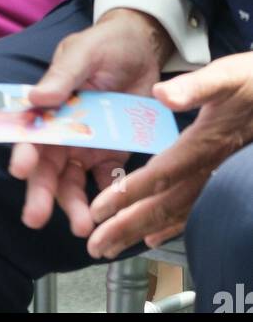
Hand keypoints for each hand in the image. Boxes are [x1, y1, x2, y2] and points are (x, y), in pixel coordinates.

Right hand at [8, 8, 173, 237]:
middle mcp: (62, 132)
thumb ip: (62, 76)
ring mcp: (87, 146)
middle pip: (46, 168)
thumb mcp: (82, 53)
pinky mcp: (113, 154)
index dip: (23, 152)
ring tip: (83, 227)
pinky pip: (108, 181)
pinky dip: (109, 198)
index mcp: (47, 108)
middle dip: (40, 193)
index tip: (21, 168)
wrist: (142, 47)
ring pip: (73, 182)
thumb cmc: (104, 45)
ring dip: (74, 205)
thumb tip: (35, 97)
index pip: (29, 134)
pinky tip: (112, 213)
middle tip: (35, 217)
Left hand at [86, 51, 252, 257]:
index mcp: (203, 144)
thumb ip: (195, 87)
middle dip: (127, 226)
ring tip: (113, 246)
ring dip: (142, 230)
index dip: (128, 194)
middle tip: (96, 245)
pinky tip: (153, 235)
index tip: (99, 211)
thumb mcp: (225, 75)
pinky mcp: (223, 179)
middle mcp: (209, 168)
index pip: (159, 175)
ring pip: (176, 212)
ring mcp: (218, 178)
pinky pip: (194, 210)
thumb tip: (161, 94)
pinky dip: (171, 225)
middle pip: (163, 204)